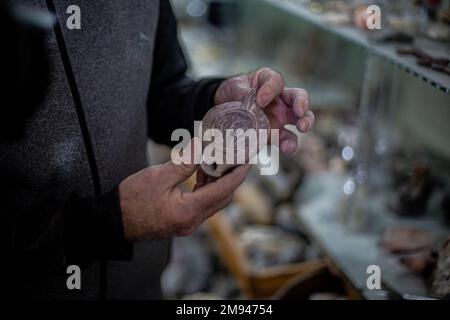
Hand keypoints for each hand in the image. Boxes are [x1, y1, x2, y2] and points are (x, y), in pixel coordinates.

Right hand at [119, 139, 249, 240]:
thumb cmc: (131, 199)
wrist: (112, 222)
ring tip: (218, 161)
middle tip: (237, 157)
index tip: (249, 160)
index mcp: (189, 211)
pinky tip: (202, 174)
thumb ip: (184, 162)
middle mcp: (192, 221)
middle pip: (222, 198)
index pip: (223, 190)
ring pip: (213, 201)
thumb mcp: (158, 176)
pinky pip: (202, 205)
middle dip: (232, 177)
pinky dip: (206, 189)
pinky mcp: (182, 222)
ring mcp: (187, 224)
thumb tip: (202, 145)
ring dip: (218, 182)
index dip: (238, 174)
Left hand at [214, 68, 314, 153]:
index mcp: (268, 82)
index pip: (275, 81)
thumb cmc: (234, 92)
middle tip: (300, 112)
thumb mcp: (234, 87)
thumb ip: (241, 93)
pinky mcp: (275, 134)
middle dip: (302, 104)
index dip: (270, 89)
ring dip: (304, 124)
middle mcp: (280, 99)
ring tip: (302, 128)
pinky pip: (285, 139)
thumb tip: (248, 102)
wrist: (225, 109)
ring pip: (300, 120)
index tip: (260, 101)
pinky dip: (287, 144)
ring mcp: (280, 118)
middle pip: (298, 97)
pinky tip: (285, 148)